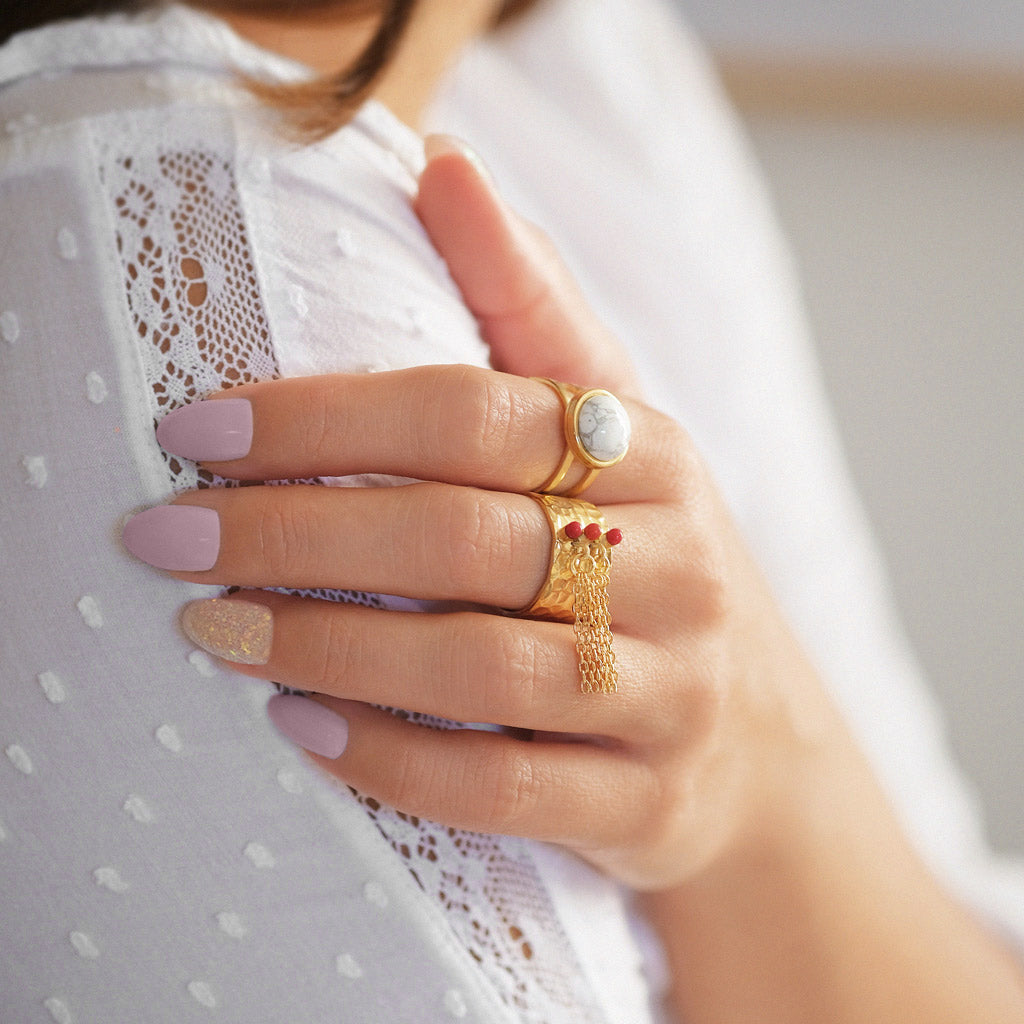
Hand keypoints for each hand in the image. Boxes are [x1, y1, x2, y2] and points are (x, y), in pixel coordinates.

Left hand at [122, 138, 840, 891]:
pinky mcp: (645, 801)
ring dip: (325, 648)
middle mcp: (674, 567)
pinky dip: (390, 757)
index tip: (197, 431)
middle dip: (294, 532)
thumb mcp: (615, 423)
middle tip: (168, 536)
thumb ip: (528, 300)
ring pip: (479, 670)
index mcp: (653, 453)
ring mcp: (667, 691)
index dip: (325, 417)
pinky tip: (298, 729)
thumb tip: (442, 166)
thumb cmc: (649, 556)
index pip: (473, 413)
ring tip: (212, 630)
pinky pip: (504, 787)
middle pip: (462, 540)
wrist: (755, 735)